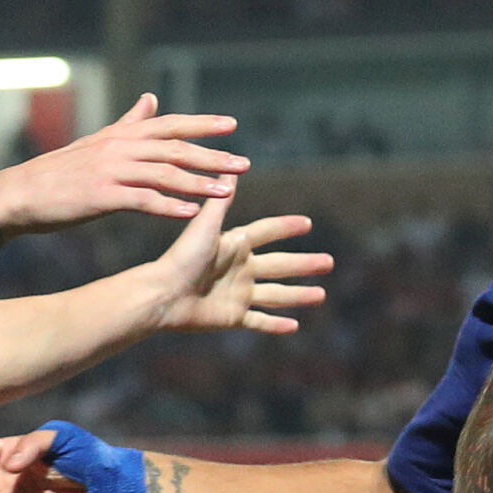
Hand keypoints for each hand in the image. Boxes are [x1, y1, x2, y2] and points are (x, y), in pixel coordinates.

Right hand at [0, 93, 249, 233]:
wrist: (21, 194)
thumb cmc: (61, 172)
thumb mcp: (98, 141)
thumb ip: (129, 122)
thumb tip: (151, 97)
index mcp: (121, 135)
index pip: (170, 124)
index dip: (202, 123)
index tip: (232, 125)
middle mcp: (119, 147)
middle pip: (175, 147)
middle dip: (212, 155)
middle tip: (244, 163)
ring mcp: (110, 171)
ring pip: (164, 173)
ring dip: (199, 183)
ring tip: (226, 192)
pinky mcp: (101, 196)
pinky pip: (142, 200)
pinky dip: (168, 206)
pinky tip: (190, 213)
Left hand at [147, 185, 332, 334]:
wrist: (163, 295)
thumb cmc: (181, 257)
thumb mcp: (206, 225)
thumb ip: (221, 199)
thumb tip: (230, 166)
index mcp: (235, 244)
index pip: (267, 233)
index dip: (286, 227)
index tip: (308, 223)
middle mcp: (240, 269)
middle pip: (280, 265)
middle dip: (304, 264)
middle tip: (329, 262)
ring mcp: (238, 294)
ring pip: (276, 295)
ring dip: (299, 295)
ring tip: (321, 295)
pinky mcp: (233, 317)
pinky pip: (259, 322)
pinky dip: (276, 325)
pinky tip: (294, 326)